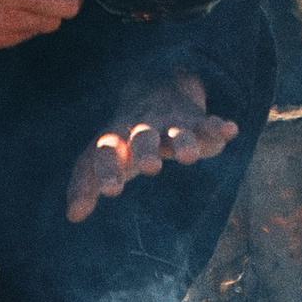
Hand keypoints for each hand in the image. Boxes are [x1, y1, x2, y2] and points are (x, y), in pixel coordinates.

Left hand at [66, 72, 238, 221]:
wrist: (153, 85)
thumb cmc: (123, 137)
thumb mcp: (100, 156)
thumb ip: (83, 185)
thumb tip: (72, 216)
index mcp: (116, 137)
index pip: (107, 151)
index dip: (108, 170)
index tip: (112, 190)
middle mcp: (142, 128)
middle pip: (143, 137)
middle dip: (145, 150)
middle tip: (149, 167)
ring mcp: (171, 123)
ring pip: (178, 131)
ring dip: (183, 141)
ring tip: (187, 156)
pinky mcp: (197, 121)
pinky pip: (208, 122)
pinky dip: (218, 126)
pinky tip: (229, 130)